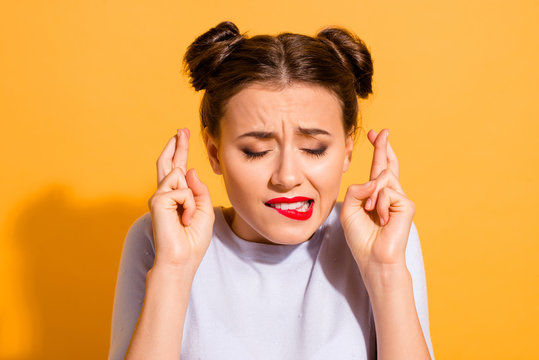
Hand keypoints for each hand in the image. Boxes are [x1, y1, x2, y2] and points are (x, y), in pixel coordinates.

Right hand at [148, 128, 213, 270]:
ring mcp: (159, 197)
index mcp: (177, 198)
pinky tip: (184, 219)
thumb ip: (198, 190)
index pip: (178, 170)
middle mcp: (165, 195)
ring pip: (178, 175)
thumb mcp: (204, 211)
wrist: (181, 261)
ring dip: (191, 198)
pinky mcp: (157, 201)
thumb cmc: (192, 241)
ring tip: (187, 219)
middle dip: (176, 146)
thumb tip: (188, 170)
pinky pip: (181, 190)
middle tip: (181, 129)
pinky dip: (188, 205)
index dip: (180, 152)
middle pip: (169, 163)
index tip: (181, 136)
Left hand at [340, 129, 415, 279]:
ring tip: (372, 212)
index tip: (375, 134)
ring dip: (371, 194)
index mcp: (375, 195)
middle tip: (382, 130)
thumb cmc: (361, 237)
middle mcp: (390, 194)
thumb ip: (356, 190)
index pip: (378, 168)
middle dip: (383, 147)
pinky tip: (382, 219)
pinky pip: (386, 191)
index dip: (378, 150)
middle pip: (387, 165)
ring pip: (382, 177)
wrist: (373, 258)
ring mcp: (399, 198)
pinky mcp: (406, 205)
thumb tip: (374, 179)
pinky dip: (379, 204)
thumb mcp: (349, 209)